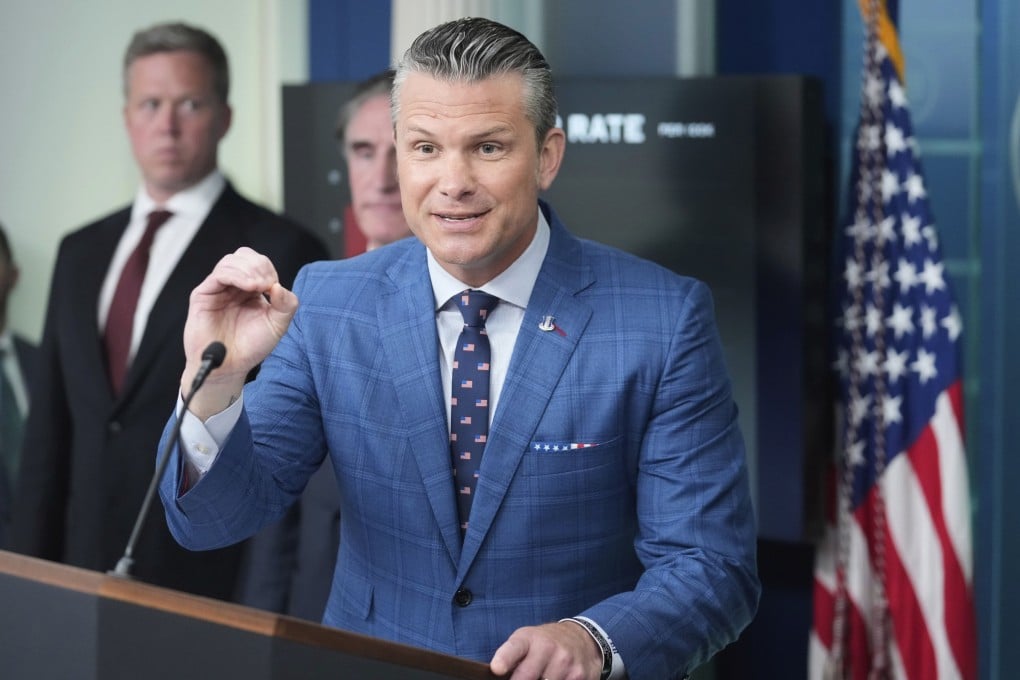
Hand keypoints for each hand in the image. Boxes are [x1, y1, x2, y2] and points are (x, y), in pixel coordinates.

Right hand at [181, 247, 297, 417]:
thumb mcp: (278, 324)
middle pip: (244, 256)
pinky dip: (236, 275)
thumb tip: (280, 286)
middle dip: (259, 266)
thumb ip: (286, 304)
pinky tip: (249, 286)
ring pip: (231, 261)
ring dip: (249, 270)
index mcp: (250, 289)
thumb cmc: (250, 346)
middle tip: (266, 284)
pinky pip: (218, 275)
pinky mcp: (203, 295)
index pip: (258, 263)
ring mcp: (217, 289)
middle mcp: (233, 286)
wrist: (230, 366)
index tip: (274, 288)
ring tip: (258, 286)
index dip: (268, 269)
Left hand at [489, 620, 602, 679]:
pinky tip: (558, 678)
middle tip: (521, 679)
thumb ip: (511, 658)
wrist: (580, 637)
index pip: (514, 648)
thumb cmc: (544, 643)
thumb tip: (498, 676)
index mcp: (528, 639)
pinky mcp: (580, 675)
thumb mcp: (525, 641)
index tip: (497, 668)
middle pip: (527, 677)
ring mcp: (565, 661)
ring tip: (542, 676)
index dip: (505, 659)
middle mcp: (547, 647)